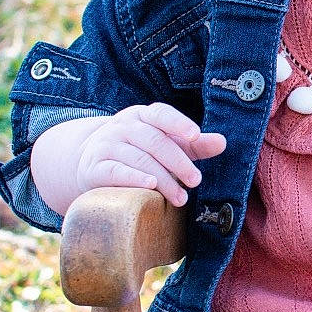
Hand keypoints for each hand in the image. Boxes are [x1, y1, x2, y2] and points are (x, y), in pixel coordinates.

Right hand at [72, 104, 226, 208]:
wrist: (88, 160)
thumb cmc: (138, 150)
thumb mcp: (165, 143)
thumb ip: (193, 144)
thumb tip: (222, 142)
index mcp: (143, 116)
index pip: (161, 114)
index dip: (178, 123)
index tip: (195, 135)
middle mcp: (124, 126)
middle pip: (154, 141)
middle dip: (178, 162)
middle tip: (195, 180)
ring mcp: (107, 145)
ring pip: (139, 158)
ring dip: (163, 178)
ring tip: (181, 197)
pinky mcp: (95, 167)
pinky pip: (115, 171)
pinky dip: (134, 178)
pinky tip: (151, 187)